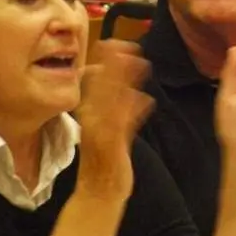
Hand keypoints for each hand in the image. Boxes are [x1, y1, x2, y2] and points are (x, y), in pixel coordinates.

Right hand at [75, 40, 153, 199]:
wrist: (98, 193)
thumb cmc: (103, 160)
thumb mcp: (102, 127)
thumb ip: (108, 106)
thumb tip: (108, 82)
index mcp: (89, 113)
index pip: (93, 82)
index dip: (103, 62)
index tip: (111, 42)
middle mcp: (93, 120)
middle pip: (102, 86)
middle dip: (114, 64)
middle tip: (125, 43)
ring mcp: (103, 132)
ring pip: (113, 100)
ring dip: (125, 81)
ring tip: (139, 62)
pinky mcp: (115, 146)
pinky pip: (125, 125)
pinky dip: (134, 111)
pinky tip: (145, 100)